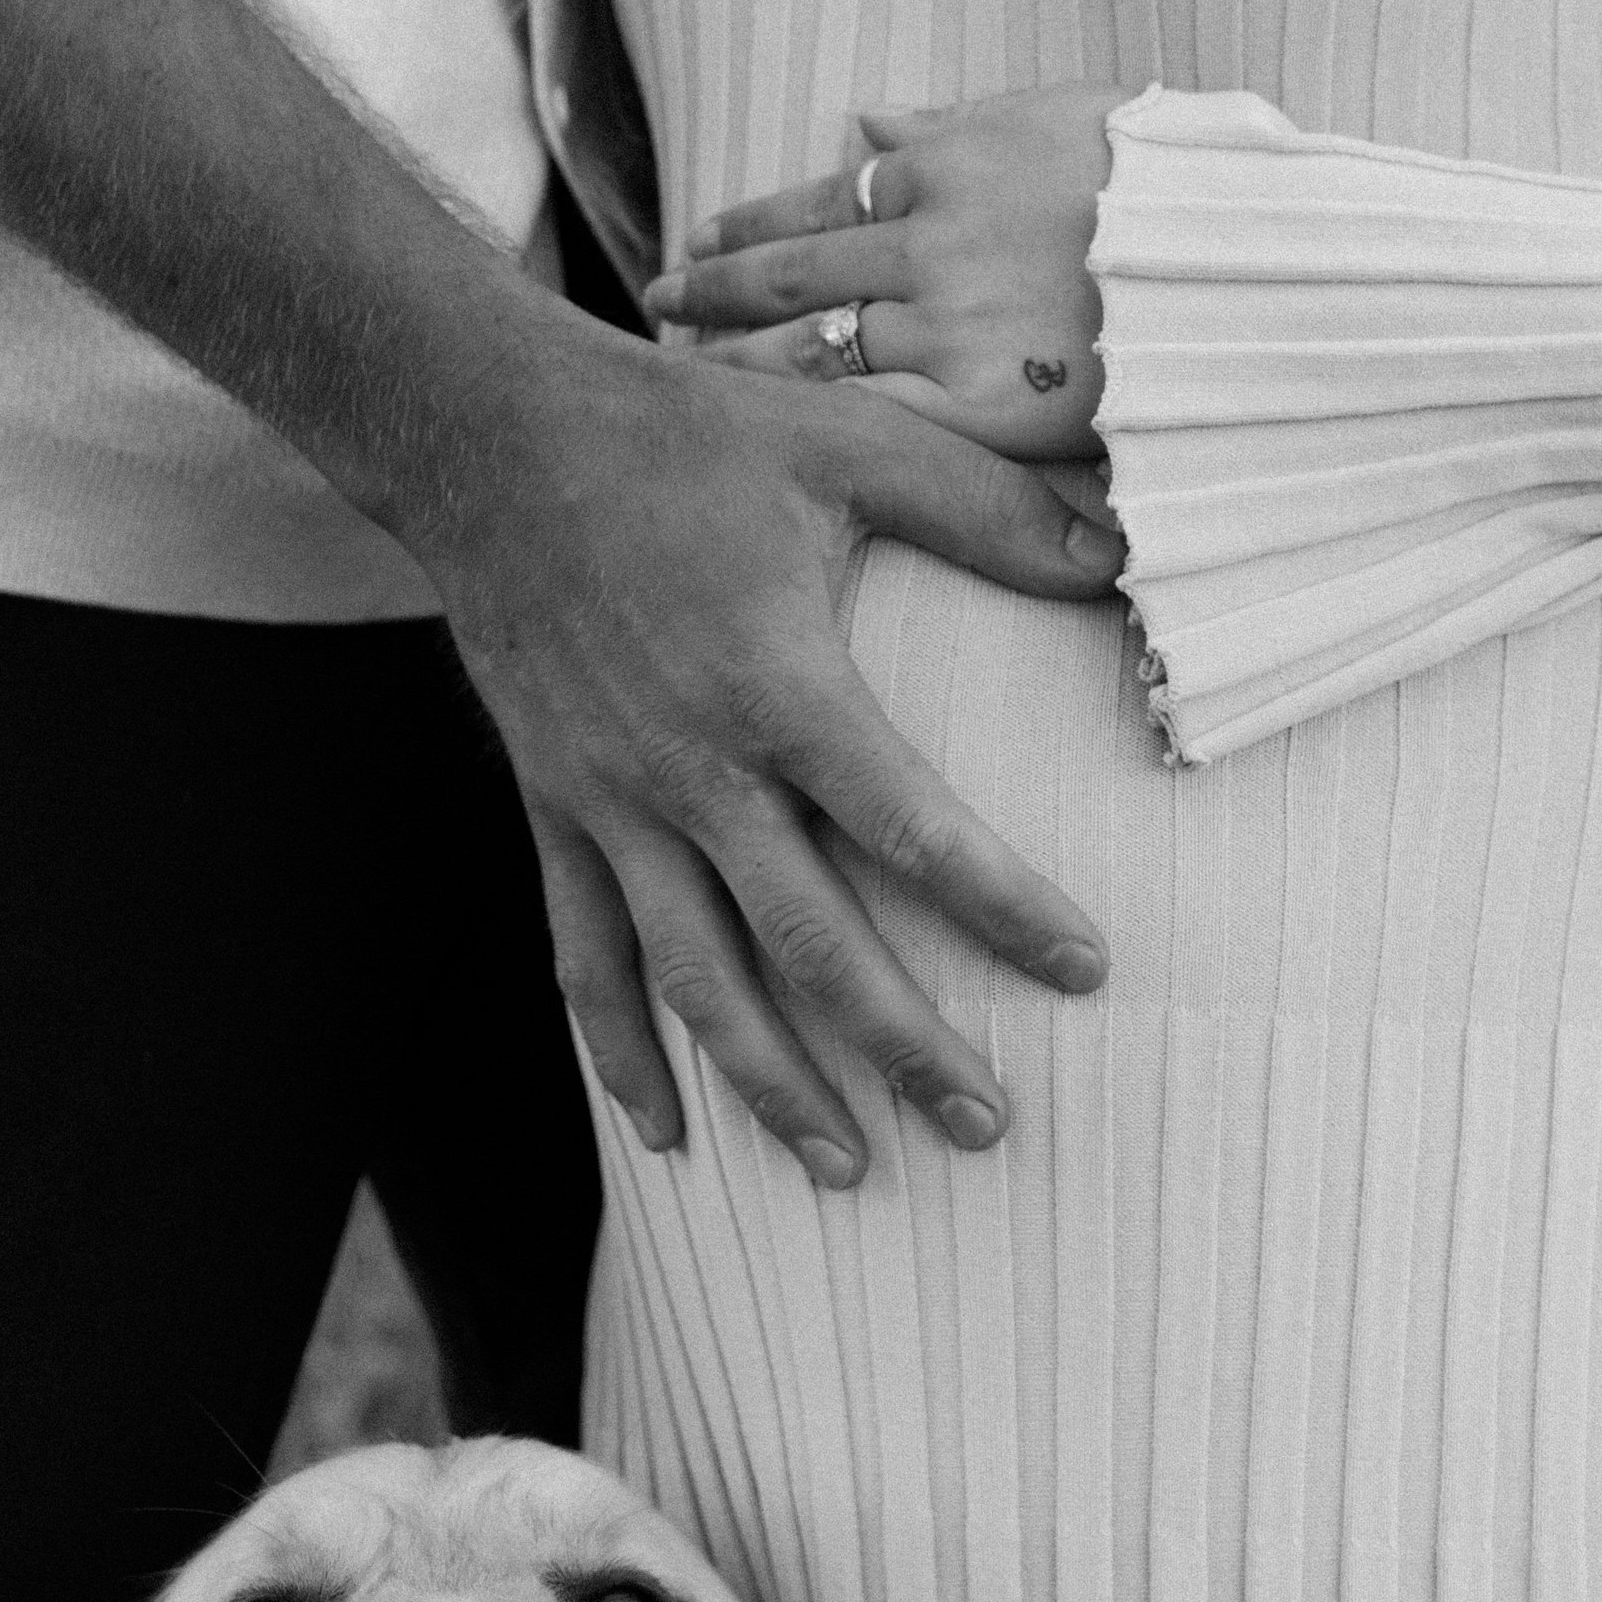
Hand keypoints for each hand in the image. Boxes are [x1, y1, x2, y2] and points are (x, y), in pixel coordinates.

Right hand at [421, 296, 1122, 1179]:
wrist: (485, 434)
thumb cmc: (681, 433)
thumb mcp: (847, 439)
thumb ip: (986, 509)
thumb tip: (1116, 563)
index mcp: (779, 685)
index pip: (911, 828)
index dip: (1003, 908)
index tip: (1082, 969)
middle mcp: (693, 770)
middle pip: (810, 945)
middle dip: (902, 1046)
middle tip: (984, 1125)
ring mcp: (613, 805)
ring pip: (696, 981)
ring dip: (770, 1086)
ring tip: (845, 1168)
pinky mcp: (555, 814)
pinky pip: (584, 961)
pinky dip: (620, 1055)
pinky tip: (665, 1134)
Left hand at [644, 88, 1126, 463]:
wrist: (1241, 259)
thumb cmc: (1170, 181)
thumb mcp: (1059, 111)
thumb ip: (952, 121)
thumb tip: (866, 121)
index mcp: (944, 170)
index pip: (818, 198)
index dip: (749, 223)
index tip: (699, 240)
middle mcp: (925, 245)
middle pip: (790, 271)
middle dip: (712, 290)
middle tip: (654, 304)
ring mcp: (944, 327)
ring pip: (809, 345)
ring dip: (736, 363)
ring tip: (684, 376)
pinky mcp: (976, 404)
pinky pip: (865, 415)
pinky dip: (801, 422)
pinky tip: (757, 437)